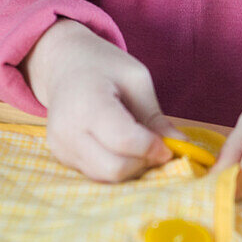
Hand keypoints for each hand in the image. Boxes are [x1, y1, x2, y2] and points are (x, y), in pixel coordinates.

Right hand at [22, 20, 181, 182]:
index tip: (168, 145)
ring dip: (131, 168)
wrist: (64, 64)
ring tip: (137, 145)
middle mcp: (67, 130)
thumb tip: (181, 145)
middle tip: (155, 148)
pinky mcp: (61, 157)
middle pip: (114, 168)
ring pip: (106, 177)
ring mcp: (60, 147)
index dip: (152, 148)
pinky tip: (119, 146)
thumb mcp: (136, 79)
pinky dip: (115, 166)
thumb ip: (155, 116)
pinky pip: (96, 174)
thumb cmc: (103, 66)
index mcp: (87, 103)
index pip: (124, 140)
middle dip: (143, 163)